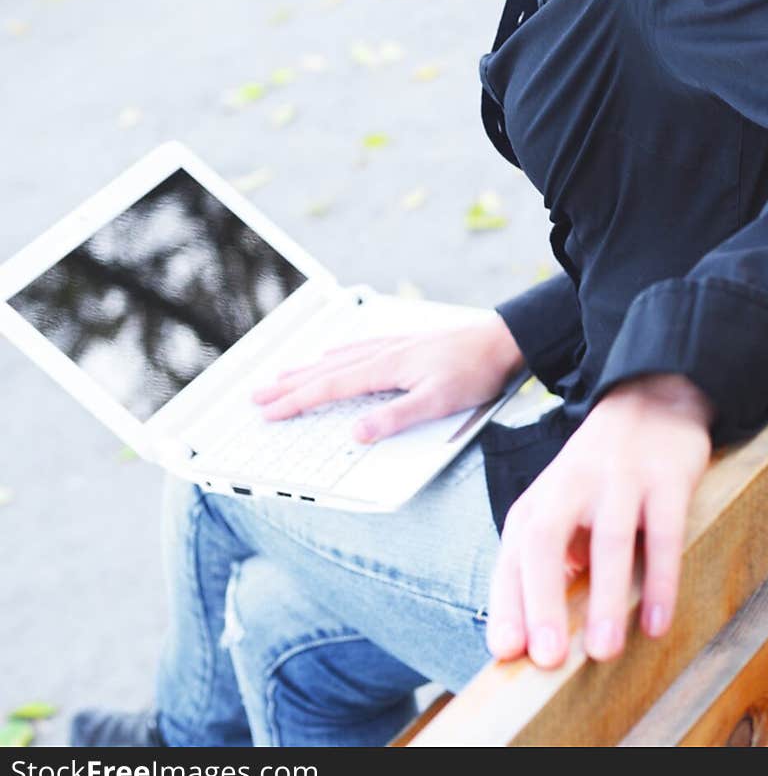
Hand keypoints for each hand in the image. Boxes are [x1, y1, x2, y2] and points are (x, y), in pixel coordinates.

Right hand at [252, 314, 525, 441]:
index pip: (329, 387)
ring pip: (337, 358)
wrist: (503, 341)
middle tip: (257, 394)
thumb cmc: (474, 372)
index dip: (296, 401)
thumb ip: (395, 418)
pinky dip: (335, 354)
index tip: (268, 411)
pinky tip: (332, 354)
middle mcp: (382, 354)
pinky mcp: (405, 345)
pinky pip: (357, 349)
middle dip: (289, 384)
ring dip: (306, 369)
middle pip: (324, 371)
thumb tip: (356, 434)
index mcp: (384, 368)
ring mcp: (392, 347)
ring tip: (281, 375)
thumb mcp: (437, 402)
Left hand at [487, 374, 713, 667]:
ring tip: (603, 651)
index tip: (505, 652)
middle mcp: (571, 485)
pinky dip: (661, 579)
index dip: (508, 602)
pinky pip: (664, 532)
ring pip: (608, 539)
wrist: (652, 398)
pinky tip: (657, 621)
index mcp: (541, 499)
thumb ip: (551, 562)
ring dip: (604, 597)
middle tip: (548, 658)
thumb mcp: (563, 508)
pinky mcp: (667, 478)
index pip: (513, 553)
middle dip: (543, 599)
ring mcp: (619, 479)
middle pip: (545, 540)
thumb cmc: (599, 472)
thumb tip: (538, 631)